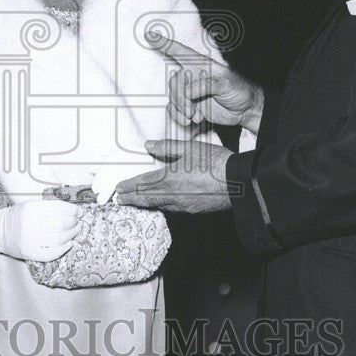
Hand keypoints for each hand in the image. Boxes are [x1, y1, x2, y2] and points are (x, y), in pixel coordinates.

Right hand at [0, 200, 83, 261]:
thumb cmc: (19, 216)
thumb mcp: (32, 205)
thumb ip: (50, 207)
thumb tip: (74, 211)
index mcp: (31, 209)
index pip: (59, 208)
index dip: (73, 210)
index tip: (79, 212)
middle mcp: (30, 224)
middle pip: (61, 224)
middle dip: (74, 223)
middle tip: (77, 222)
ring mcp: (30, 241)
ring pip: (59, 239)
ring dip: (72, 235)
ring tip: (74, 231)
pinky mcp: (30, 254)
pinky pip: (52, 253)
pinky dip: (64, 248)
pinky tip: (68, 243)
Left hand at [115, 138, 233, 212]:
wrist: (237, 182)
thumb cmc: (215, 162)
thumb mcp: (189, 148)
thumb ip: (167, 147)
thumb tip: (148, 145)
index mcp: (169, 179)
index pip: (143, 183)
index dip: (129, 186)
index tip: (119, 188)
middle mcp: (173, 195)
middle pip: (146, 198)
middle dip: (132, 199)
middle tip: (119, 200)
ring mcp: (183, 205)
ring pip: (159, 205)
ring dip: (145, 203)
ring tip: (136, 202)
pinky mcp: (193, 210)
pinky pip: (172, 209)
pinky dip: (162, 206)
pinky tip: (161, 204)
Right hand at [148, 33, 263, 132]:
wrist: (244, 109)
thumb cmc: (239, 90)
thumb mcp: (227, 84)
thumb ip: (206, 85)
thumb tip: (188, 92)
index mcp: (201, 65)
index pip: (180, 51)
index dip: (164, 43)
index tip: (150, 35)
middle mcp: (192, 76)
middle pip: (174, 82)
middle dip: (180, 98)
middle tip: (192, 110)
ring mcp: (189, 92)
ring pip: (172, 97)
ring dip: (181, 109)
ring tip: (195, 117)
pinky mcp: (188, 106)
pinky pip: (173, 109)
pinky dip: (178, 116)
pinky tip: (189, 120)